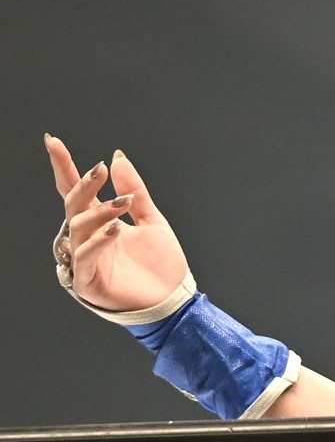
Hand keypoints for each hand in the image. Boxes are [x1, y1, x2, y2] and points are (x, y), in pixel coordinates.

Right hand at [45, 135, 190, 313]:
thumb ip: (135, 191)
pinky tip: (115, 229)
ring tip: (124, 203)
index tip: (53, 141)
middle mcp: (88, 238)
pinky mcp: (87, 281)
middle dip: (84, 185)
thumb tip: (117, 157)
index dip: (65, 167)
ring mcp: (85, 259)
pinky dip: (98, 240)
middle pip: (74, 205)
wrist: (175, 300)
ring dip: (100, 212)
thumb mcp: (154, 222)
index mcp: (100, 222)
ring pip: (78, 227)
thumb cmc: (162, 266)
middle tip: (99, 170)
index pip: (77, 191)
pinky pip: (84, 256)